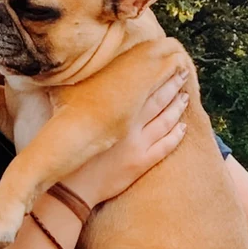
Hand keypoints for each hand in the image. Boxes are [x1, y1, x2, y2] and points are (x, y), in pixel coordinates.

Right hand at [64, 66, 189, 207]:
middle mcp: (128, 125)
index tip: (167, 62)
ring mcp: (137, 145)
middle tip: (182, 72)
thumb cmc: (62, 148)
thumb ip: (72, 96)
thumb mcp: (63, 115)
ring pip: (164, 122)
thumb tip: (71, 78)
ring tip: (185, 96)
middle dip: (171, 86)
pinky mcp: (140, 163)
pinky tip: (183, 127)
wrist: (69, 186)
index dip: (156, 74)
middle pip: (156, 101)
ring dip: (176, 108)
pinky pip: (165, 147)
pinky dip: (176, 136)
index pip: (140, 87)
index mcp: (112, 111)